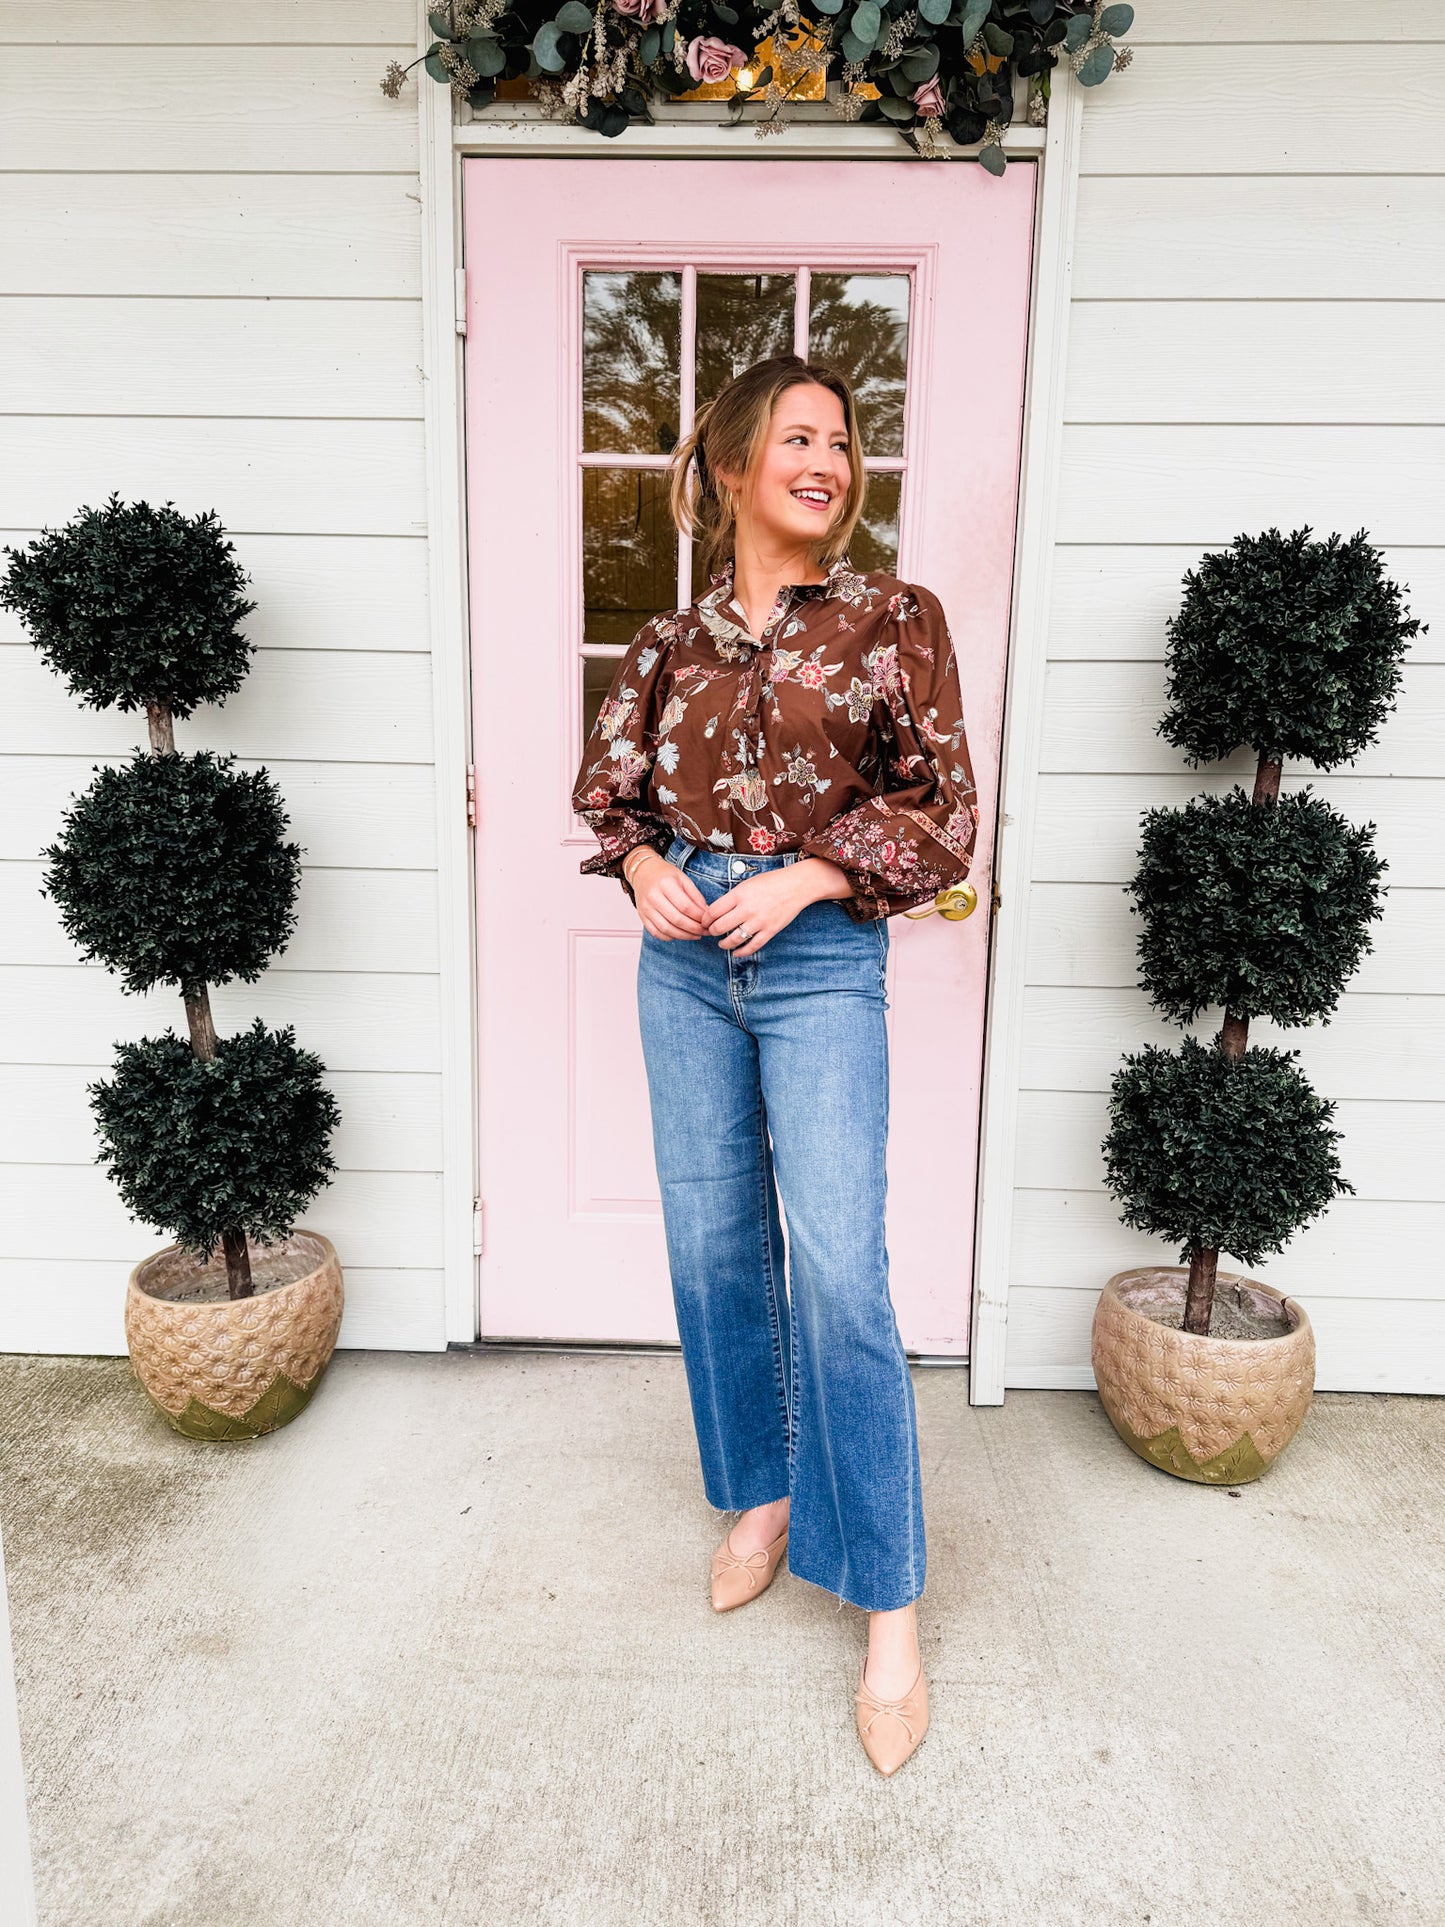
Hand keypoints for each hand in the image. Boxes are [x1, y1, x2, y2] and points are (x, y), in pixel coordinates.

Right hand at [628, 849, 707, 939]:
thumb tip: (706, 913)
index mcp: (665, 884)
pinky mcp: (642, 917)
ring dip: (684, 935)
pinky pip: (656, 933)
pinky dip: (670, 937)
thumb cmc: (665, 875)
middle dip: (694, 928)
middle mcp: (653, 896)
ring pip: (666, 929)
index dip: (699, 917)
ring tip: (695, 935)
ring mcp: (645, 908)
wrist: (643, 873)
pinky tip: (680, 934)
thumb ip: (695, 896)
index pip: (685, 906)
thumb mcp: (683, 879)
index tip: (708, 921)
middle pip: (676, 919)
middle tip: (705, 931)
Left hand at [704, 857, 851, 958]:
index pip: (713, 911)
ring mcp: (759, 921)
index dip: (705, 919)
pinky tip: (736, 952)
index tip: (704, 922)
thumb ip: (732, 897)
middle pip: (720, 927)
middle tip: (711, 932)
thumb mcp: (747, 884)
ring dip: (724, 944)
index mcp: (739, 894)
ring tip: (721, 943)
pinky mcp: (770, 931)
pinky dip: (741, 952)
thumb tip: (716, 912)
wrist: (796, 885)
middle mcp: (747, 909)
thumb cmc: (771, 882)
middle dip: (712, 931)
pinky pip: (752, 946)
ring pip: (733, 940)